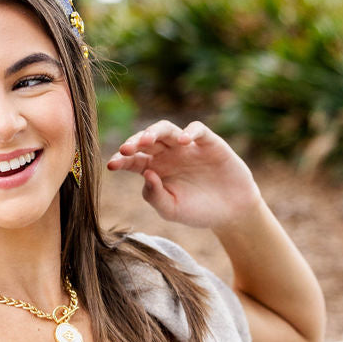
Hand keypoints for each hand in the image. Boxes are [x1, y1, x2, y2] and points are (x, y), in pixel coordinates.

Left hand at [106, 119, 261, 230]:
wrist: (230, 212)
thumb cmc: (197, 211)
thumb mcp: (172, 210)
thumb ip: (156, 196)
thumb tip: (146, 174)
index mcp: (153, 169)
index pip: (132, 160)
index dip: (121, 160)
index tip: (111, 165)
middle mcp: (167, 155)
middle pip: (146, 140)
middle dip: (134, 142)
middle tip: (127, 149)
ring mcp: (187, 147)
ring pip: (166, 130)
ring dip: (154, 132)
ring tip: (147, 140)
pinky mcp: (208, 143)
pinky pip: (197, 130)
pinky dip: (190, 132)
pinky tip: (184, 141)